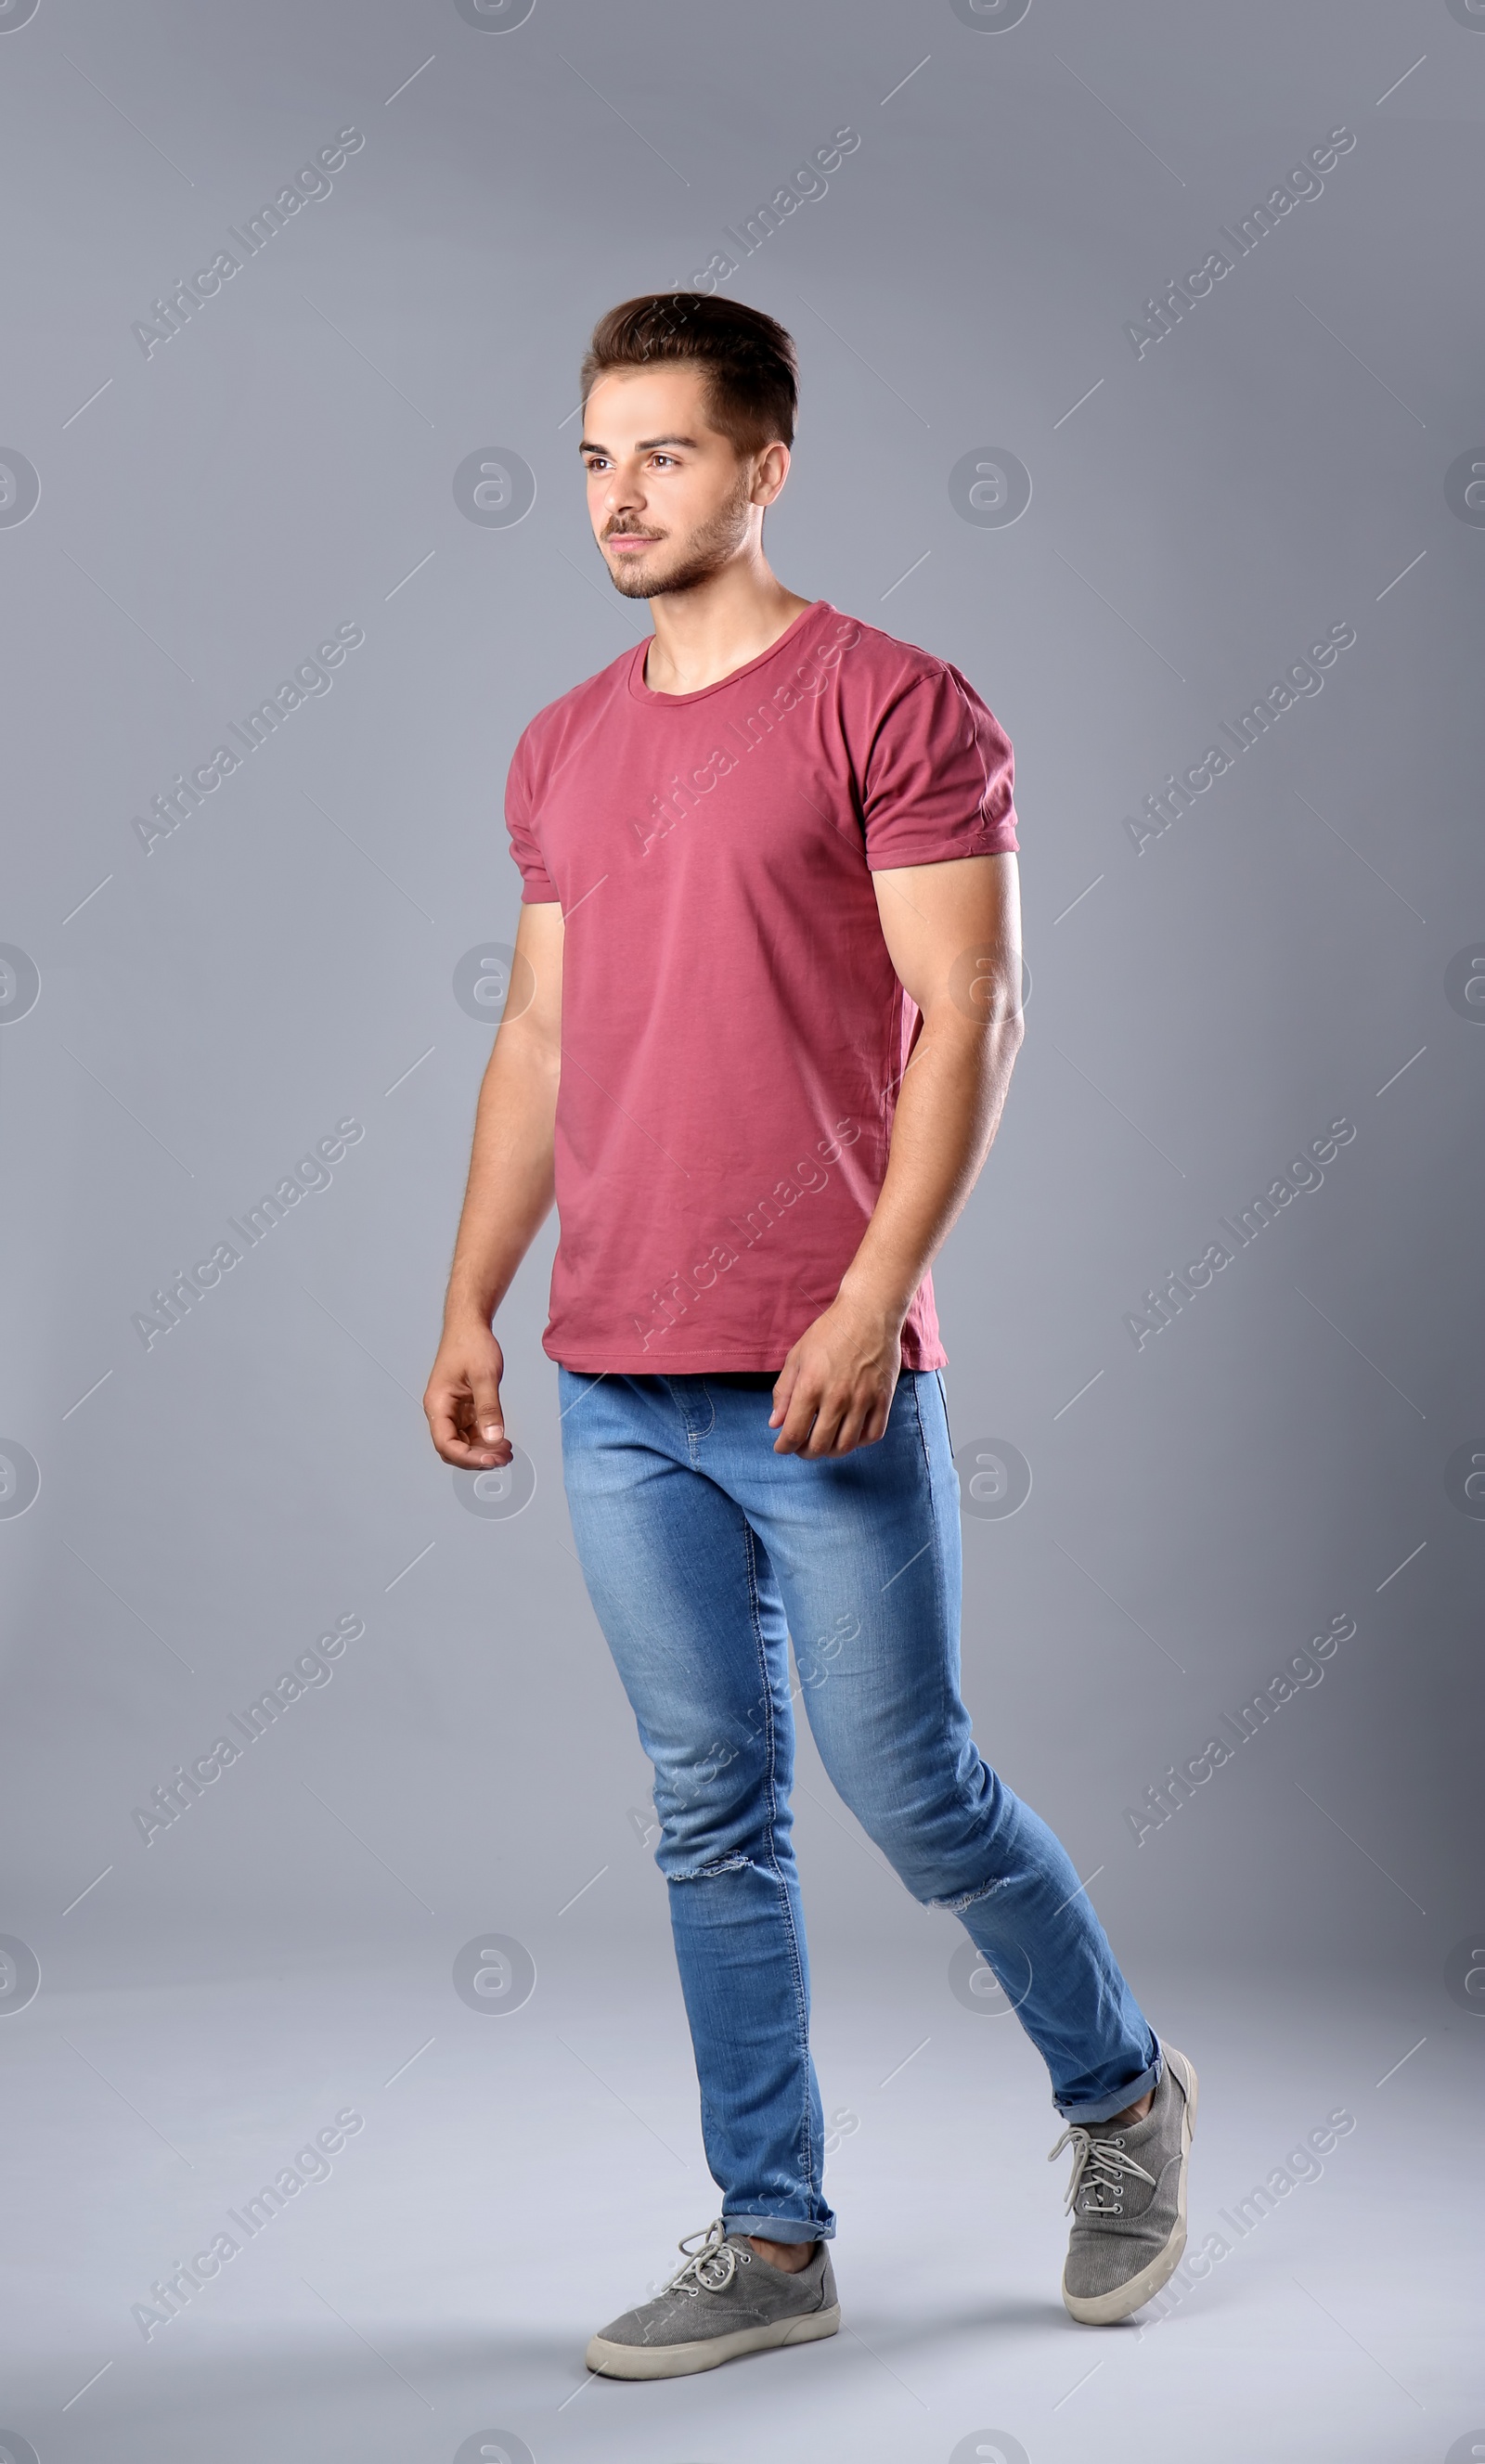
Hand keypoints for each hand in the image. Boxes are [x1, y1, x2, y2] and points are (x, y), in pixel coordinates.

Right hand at [424, 1320, 509, 1467]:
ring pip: (463, 1443)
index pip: (446, 1443)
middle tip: (504, 1458)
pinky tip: (502, 1441)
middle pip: (453, 1449)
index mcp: (438, 1404)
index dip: (468, 1457)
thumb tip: (494, 1438)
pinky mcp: (463, 1409)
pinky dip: (486, 1440)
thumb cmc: (471, 1344)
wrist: (469, 1325)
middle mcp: (441, 1411)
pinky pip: (471, 1433)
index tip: (493, 1459)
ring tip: (507, 1452)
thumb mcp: (485, 1375)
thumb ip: (489, 1408)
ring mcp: (452, 1411)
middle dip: (477, 1458)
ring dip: (483, 1452)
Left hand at [769, 1289, 904, 1457]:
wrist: (868, 1313)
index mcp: (810, 1386)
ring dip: (831, 1451)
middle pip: (819, 1446)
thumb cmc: (829, 1332)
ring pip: (846, 1446)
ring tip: (825, 1442)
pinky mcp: (883, 1399)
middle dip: (805, 1452)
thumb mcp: (797, 1357)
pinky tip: (850, 1433)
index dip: (784, 1447)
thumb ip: (783, 1392)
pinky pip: (872, 1435)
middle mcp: (837, 1398)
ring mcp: (863, 1400)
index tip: (782, 1446)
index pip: (793, 1434)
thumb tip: (775, 1424)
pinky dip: (859, 1442)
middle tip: (802, 1447)